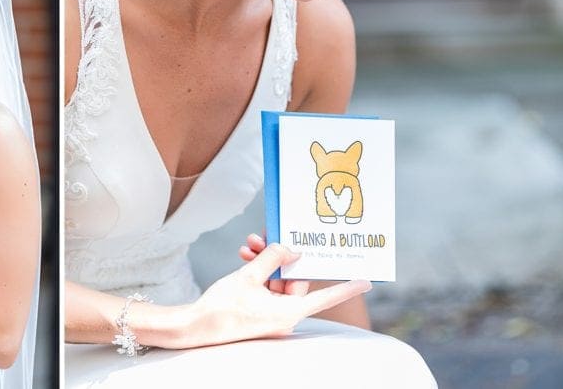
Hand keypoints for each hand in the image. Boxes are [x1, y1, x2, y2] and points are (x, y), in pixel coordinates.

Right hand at [186, 243, 370, 345]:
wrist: (196, 326)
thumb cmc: (222, 306)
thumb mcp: (248, 276)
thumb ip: (272, 258)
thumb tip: (291, 250)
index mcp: (287, 312)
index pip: (324, 297)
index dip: (345, 287)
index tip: (366, 281)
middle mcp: (284, 317)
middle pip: (294, 281)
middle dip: (281, 258)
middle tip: (266, 237)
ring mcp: (273, 317)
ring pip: (279, 283)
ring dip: (266, 264)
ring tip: (249, 246)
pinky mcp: (262, 315)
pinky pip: (268, 290)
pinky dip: (260, 276)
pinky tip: (247, 259)